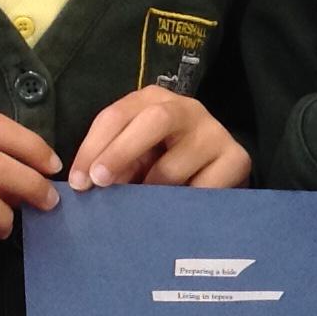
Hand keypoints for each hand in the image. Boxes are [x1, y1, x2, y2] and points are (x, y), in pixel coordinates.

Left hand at [68, 86, 249, 190]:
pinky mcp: (237, 158)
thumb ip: (112, 164)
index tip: (79, 182)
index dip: (93, 148)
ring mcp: (214, 132)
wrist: (217, 174)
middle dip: (121, 152)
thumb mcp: (134, 157)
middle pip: (153, 121)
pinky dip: (183, 206)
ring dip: (152, 191)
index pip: (116, 116)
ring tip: (144, 207)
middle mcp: (186, 108)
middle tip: (100, 183)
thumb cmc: (164, 163)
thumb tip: (88, 186)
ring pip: (174, 166)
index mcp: (152, 101)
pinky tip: (176, 213)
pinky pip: (202, 189)